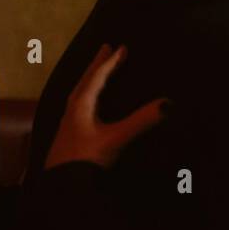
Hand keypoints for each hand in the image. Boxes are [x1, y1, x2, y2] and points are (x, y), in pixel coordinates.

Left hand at [45, 44, 168, 169]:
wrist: (61, 182)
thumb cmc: (84, 157)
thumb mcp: (116, 138)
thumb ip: (141, 121)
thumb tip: (167, 104)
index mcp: (81, 104)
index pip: (98, 77)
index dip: (111, 62)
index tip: (121, 48)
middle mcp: (72, 107)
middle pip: (86, 79)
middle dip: (97, 64)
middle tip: (105, 47)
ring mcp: (68, 119)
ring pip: (80, 90)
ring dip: (91, 77)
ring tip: (98, 68)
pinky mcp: (69, 130)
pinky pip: (79, 101)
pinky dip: (86, 92)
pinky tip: (88, 101)